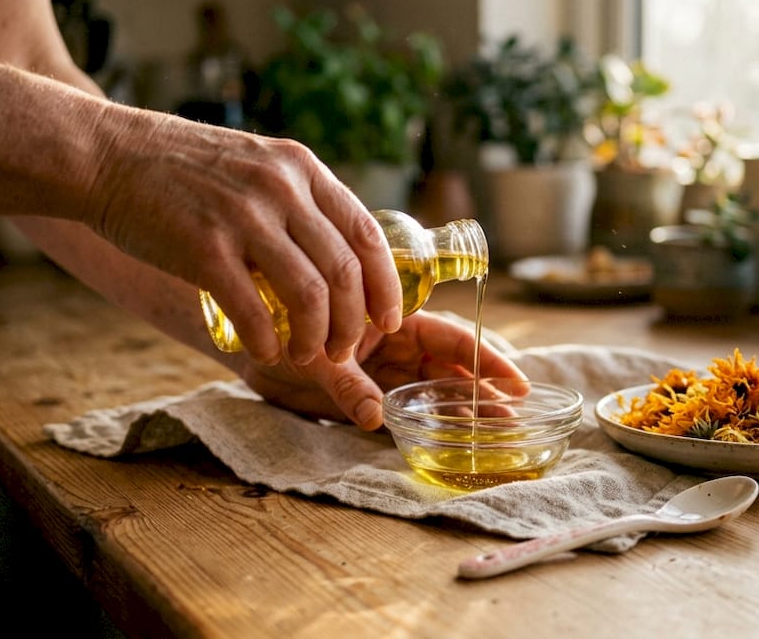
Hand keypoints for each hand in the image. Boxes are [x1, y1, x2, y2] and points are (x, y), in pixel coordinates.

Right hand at [84, 111, 402, 365]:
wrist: (104, 154)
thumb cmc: (179, 169)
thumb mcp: (256, 165)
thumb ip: (297, 201)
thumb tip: (337, 256)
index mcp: (301, 168)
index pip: (368, 234)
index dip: (384, 286)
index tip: (387, 320)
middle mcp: (282, 188)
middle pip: (345, 272)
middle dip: (352, 324)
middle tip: (343, 351)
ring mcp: (244, 217)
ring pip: (309, 296)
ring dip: (314, 339)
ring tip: (304, 356)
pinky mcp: (204, 247)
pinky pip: (254, 310)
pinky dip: (267, 342)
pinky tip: (265, 352)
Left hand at [230, 311, 525, 429]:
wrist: (241, 342)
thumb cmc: (276, 330)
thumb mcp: (311, 357)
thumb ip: (346, 385)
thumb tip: (376, 418)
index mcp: (390, 316)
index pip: (452, 337)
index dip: (487, 361)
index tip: (517, 383)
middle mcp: (394, 344)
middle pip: (451, 368)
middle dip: (483, 393)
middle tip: (514, 421)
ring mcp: (383, 371)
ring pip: (434, 391)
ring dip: (463, 411)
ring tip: (495, 436)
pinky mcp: (368, 396)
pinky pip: (407, 411)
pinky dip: (431, 425)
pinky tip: (454, 442)